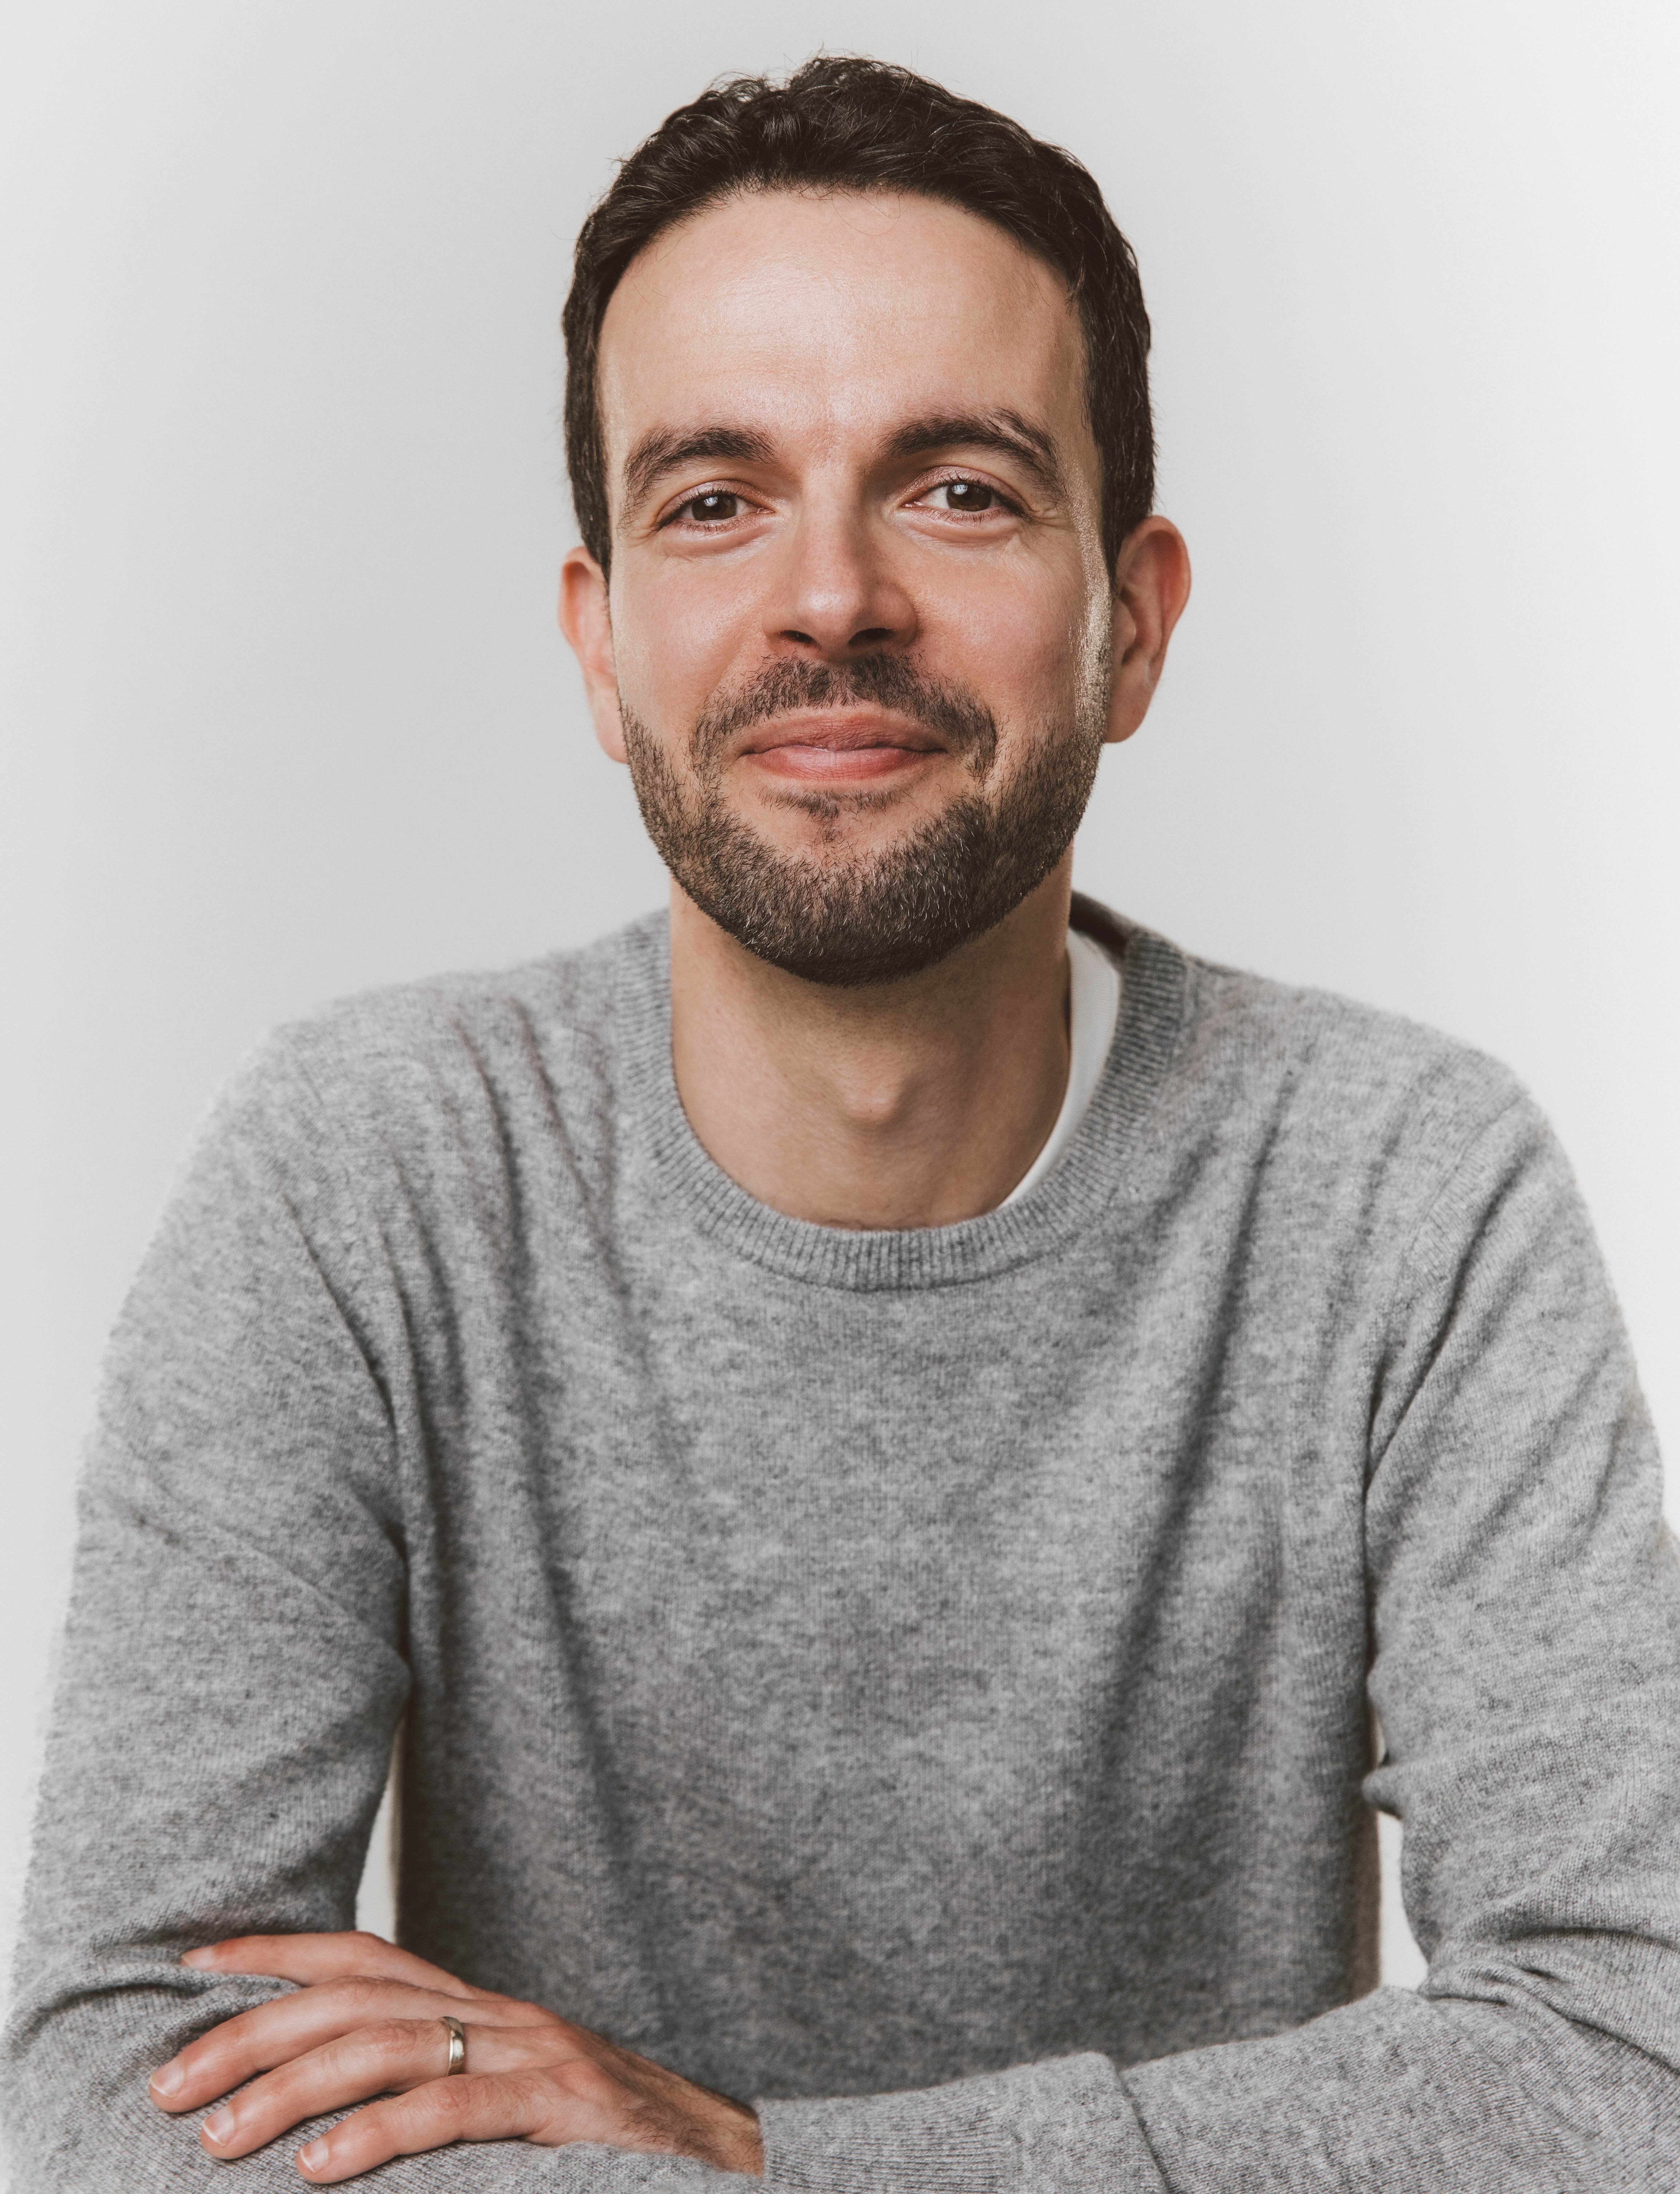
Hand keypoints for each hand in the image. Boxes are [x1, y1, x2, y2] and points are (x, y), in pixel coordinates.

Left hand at [148, 1931, 763, 2181]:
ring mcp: (534, 2056)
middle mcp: (499, 2015)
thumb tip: (324, 2129)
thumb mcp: (507, 2112)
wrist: (731, 2163)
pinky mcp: (564, 2108)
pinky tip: (320, 2169)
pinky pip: (457, 2109)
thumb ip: (433, 2100)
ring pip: (389, 2047)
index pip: (360, 1957)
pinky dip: (380, 2135)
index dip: (273, 1953)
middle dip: (250, 2032)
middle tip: (167, 2084)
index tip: (190, 1965)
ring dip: (291, 2091)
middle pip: (354, 1997)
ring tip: (218, 2138)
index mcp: (481, 2011)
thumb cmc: (605, 2150)